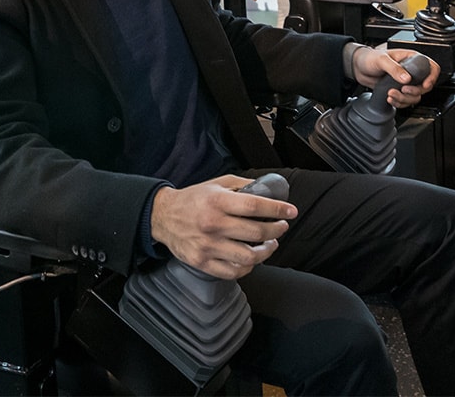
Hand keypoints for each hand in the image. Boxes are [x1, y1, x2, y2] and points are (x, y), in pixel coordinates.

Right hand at [150, 175, 296, 279]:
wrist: (163, 217)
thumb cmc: (193, 199)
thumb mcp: (216, 183)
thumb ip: (242, 185)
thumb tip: (267, 190)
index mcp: (217, 202)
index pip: (255, 206)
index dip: (277, 209)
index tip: (290, 211)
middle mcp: (213, 225)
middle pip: (256, 233)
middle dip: (276, 230)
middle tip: (281, 226)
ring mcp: (208, 246)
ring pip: (248, 257)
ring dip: (267, 251)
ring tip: (271, 244)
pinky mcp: (203, 262)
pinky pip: (233, 272)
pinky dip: (248, 267)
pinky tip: (252, 259)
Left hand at [351, 46, 439, 107]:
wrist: (359, 68)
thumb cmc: (370, 58)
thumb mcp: (382, 59)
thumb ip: (394, 68)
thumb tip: (407, 78)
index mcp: (411, 58)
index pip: (431, 67)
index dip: (432, 77)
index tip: (425, 85)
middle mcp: (411, 71)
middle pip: (425, 86)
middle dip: (415, 91)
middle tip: (403, 90)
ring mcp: (406, 82)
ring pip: (415, 96)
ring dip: (404, 99)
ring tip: (391, 94)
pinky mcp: (399, 91)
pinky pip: (405, 101)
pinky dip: (399, 103)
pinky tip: (390, 98)